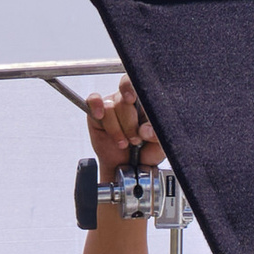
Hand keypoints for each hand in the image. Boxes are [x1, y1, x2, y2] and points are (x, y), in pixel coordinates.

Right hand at [83, 75, 161, 201]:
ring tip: (123, 143)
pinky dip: (95, 106)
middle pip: (124, 99)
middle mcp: (129, 101)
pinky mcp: (97, 112)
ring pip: (110, 106)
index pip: (140, 85)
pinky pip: (93, 100)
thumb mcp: (160, 147)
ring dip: (116, 129)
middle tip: (135, 140)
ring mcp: (113, 105)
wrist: (128, 169)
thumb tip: (146, 130)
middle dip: (129, 123)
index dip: (132, 89)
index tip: (131, 100)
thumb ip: (158, 136)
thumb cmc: (145, 153)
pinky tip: (99, 116)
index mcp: (146, 103)